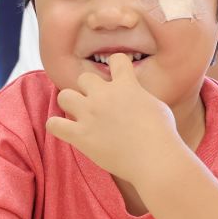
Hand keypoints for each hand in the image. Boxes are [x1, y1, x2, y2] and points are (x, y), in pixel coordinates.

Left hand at [46, 53, 183, 183]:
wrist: (156, 159)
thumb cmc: (163, 136)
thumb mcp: (157, 106)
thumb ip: (140, 96)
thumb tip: (135, 97)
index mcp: (126, 85)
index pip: (116, 59)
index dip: (117, 67)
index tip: (118, 78)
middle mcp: (104, 95)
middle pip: (84, 78)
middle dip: (90, 89)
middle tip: (98, 104)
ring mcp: (90, 114)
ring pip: (64, 96)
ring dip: (71, 103)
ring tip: (79, 115)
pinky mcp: (81, 136)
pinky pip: (54, 125)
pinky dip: (57, 126)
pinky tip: (67, 131)